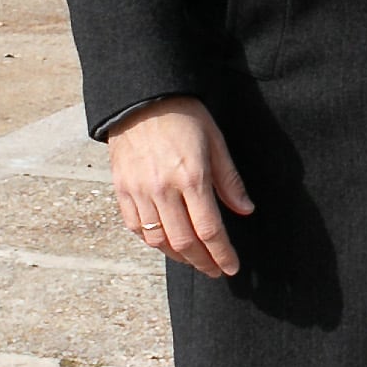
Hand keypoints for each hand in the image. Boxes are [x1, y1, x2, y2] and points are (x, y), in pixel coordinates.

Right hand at [105, 97, 252, 277]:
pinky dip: (152, 241)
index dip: (222, 254)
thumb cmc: (183, 114)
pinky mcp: (122, 189)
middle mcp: (163, 189)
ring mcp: (139, 191)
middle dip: (203, 262)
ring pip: (158, 240)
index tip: (231, 267)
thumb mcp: (215, 140)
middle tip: (214, 270)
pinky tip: (165, 243)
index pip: (209, 229)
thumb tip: (245, 210)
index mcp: (191, 177)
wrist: (141, 96)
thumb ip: (229, 179)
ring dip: (178, 256)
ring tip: (193, 259)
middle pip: (184, 242)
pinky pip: (135, 227)